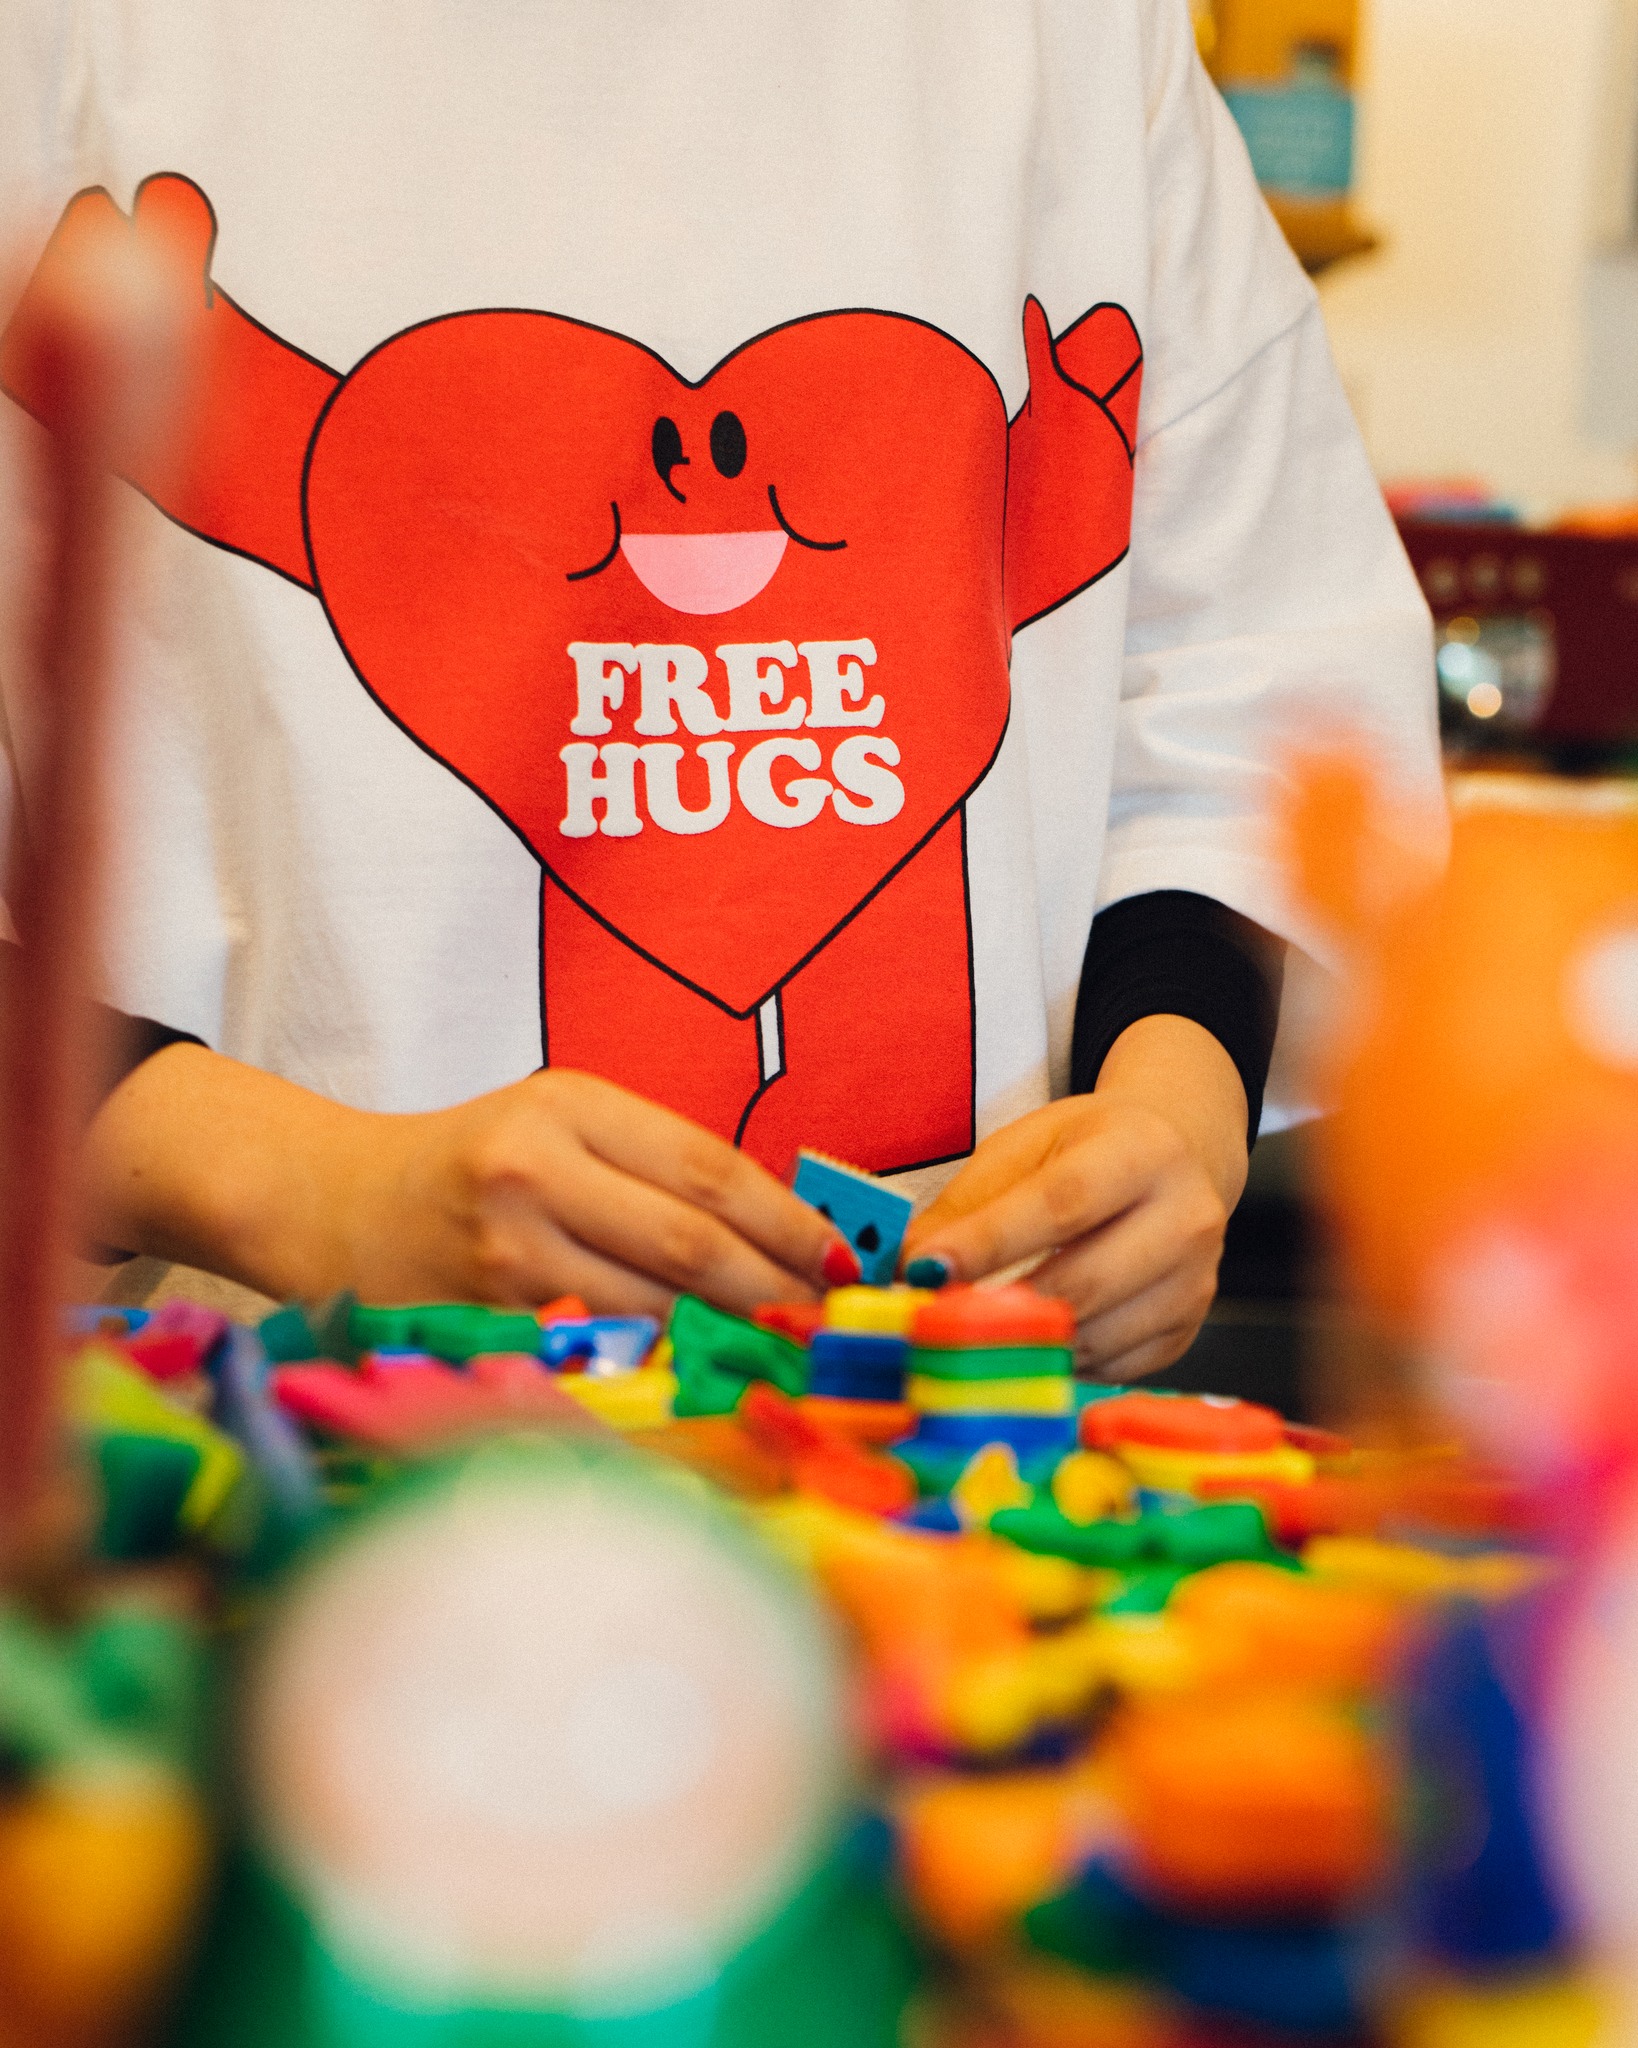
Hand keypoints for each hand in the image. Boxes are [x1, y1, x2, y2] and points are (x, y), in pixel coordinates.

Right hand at [84, 1052, 851, 1316]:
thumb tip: (781, 1229)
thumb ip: (652, 1163)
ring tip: (785, 1352)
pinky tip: (700, 1380)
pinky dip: (656, 1369)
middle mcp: (534, 1172)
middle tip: (828, 1320)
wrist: (330, 1201)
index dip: (786, 1221)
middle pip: (691, 1244)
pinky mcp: (478, 1321)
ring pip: (649, 1309)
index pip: (710, 1169)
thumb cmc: (467, 1164)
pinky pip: (592, 1353)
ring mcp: (502, 1255)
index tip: (839, 1259)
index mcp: (566, 1105)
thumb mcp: (557, 1123)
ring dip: (729, 1339)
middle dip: (776, 1290)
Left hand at [901, 1016, 1249, 1378]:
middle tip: (931, 1318)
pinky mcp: (1187, 1330)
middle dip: (997, 1309)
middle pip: (1082, 1283)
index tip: (925, 1268)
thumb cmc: (1089, 1149)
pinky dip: (1058, 1361)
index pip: (1061, 1204)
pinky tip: (1030, 1336)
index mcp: (1143, 1151)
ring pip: (1093, 1336)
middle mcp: (1187, 1217)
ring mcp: (1196, 1282)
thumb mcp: (1026, 1147)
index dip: (990, 1243)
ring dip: (1021, 1344)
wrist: (1178, 1159)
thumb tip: (909, 1262)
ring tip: (969, 1330)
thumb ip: (968, 1204)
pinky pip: (1110, 1366)